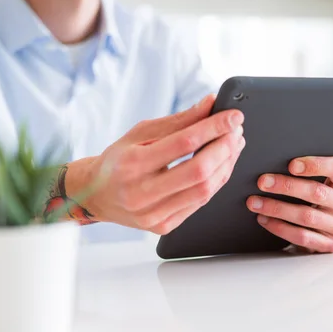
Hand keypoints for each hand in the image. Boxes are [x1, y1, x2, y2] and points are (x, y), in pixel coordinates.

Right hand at [68, 95, 245, 234]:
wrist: (95, 195)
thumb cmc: (118, 159)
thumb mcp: (141, 133)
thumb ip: (178, 120)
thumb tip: (211, 104)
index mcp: (132, 164)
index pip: (184, 143)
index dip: (214, 127)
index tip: (234, 116)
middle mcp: (141, 193)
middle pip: (199, 171)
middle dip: (225, 148)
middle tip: (237, 131)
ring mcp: (152, 214)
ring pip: (204, 191)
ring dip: (226, 165)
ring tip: (234, 145)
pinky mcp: (162, 227)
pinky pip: (199, 204)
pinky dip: (215, 182)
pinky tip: (222, 165)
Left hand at [246, 137, 332, 252]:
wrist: (327, 227)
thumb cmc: (323, 191)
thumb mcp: (327, 174)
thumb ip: (331, 154)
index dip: (315, 165)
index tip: (291, 164)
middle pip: (318, 192)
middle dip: (286, 186)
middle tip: (261, 181)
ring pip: (306, 216)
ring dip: (277, 208)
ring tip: (254, 201)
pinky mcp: (330, 245)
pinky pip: (302, 237)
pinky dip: (280, 227)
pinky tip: (264, 219)